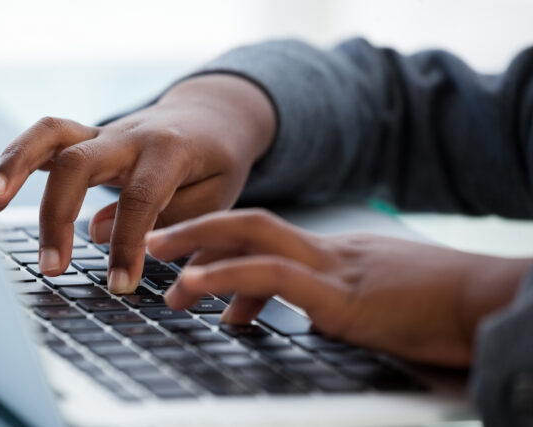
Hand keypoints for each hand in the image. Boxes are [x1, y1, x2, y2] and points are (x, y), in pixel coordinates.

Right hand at [0, 75, 275, 292]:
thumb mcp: (214, 195)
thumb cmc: (217, 163)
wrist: (212, 117)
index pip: (140, 198)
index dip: (127, 244)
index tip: (120, 284)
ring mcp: (105, 132)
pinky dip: (16, 160)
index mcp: (171, 151)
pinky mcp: (89, 137)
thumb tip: (98, 233)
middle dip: (59, 216)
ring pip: (50, 134)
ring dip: (13, 167)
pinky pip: (45, 139)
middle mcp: (131, 136)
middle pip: (79, 162)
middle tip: (52, 268)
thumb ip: (164, 216)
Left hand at [146, 209, 531, 366]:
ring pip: (253, 236)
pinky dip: (228, 276)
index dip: (220, 245)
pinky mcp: (343, 295)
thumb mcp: (369, 304)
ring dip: (199, 245)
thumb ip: (319, 304)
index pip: (265, 237)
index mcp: (332, 255)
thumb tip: (268, 318)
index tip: (186, 266)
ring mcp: (333, 269)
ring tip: (156, 261)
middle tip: (153, 242)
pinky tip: (193, 285)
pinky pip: (274, 275)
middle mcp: (326, 252)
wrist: (488, 302)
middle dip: (196, 228)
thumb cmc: (436, 309)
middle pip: (249, 220)